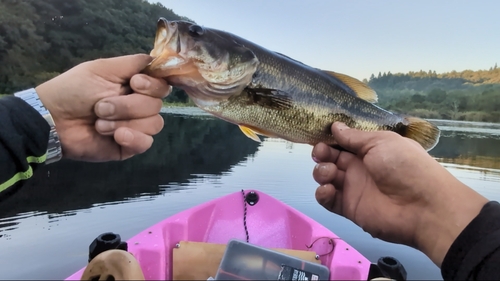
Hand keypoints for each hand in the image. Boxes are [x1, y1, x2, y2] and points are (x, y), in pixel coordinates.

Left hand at [35, 54, 170, 161]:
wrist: (53, 119)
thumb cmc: (74, 90)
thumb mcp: (103, 68)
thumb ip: (133, 62)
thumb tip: (158, 59)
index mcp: (135, 85)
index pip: (162, 85)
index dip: (153, 85)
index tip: (134, 84)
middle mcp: (139, 105)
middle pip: (157, 105)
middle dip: (127, 106)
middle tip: (101, 107)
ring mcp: (136, 127)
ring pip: (154, 124)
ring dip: (125, 122)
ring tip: (100, 124)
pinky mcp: (130, 146)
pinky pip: (146, 143)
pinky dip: (133, 138)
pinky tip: (116, 136)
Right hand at [311, 122, 487, 265]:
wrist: (422, 207)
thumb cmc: (404, 166)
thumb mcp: (381, 142)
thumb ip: (355, 137)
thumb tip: (335, 126)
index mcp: (369, 149)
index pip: (343, 141)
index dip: (330, 137)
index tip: (320, 134)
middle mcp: (359, 167)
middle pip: (331, 157)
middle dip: (322, 153)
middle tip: (321, 153)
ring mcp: (353, 188)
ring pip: (326, 177)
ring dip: (321, 171)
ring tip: (330, 173)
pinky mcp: (348, 207)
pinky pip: (328, 200)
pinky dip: (322, 193)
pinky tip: (328, 189)